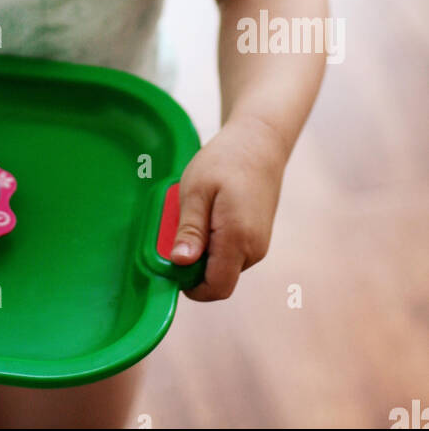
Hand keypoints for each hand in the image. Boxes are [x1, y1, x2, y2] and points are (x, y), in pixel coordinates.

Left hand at [169, 116, 286, 301]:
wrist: (260, 142)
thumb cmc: (225, 160)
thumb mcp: (196, 190)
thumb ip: (190, 230)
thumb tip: (180, 263)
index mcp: (238, 239)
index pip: (216, 288)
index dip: (190, 286)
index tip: (170, 263)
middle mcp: (254, 249)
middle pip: (218, 280)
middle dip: (194, 266)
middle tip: (178, 230)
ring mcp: (259, 245)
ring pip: (224, 267)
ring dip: (204, 252)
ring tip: (195, 214)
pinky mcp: (258, 238)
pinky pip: (232, 254)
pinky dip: (215, 243)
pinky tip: (209, 213)